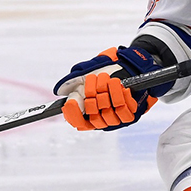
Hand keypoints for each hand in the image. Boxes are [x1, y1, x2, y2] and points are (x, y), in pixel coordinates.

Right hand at [53, 46, 168, 130]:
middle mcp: (102, 118)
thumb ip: (73, 83)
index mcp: (89, 113)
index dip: (74, 116)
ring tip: (110, 79)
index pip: (80, 123)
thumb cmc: (106, 72)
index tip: (72, 103)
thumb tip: (59, 91)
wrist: (129, 66)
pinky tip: (120, 87)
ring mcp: (116, 118)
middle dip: (93, 94)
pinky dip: (120, 96)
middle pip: (93, 116)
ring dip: (108, 93)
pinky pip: (123, 111)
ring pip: (108, 113)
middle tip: (96, 79)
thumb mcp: (87, 74)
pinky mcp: (131, 114)